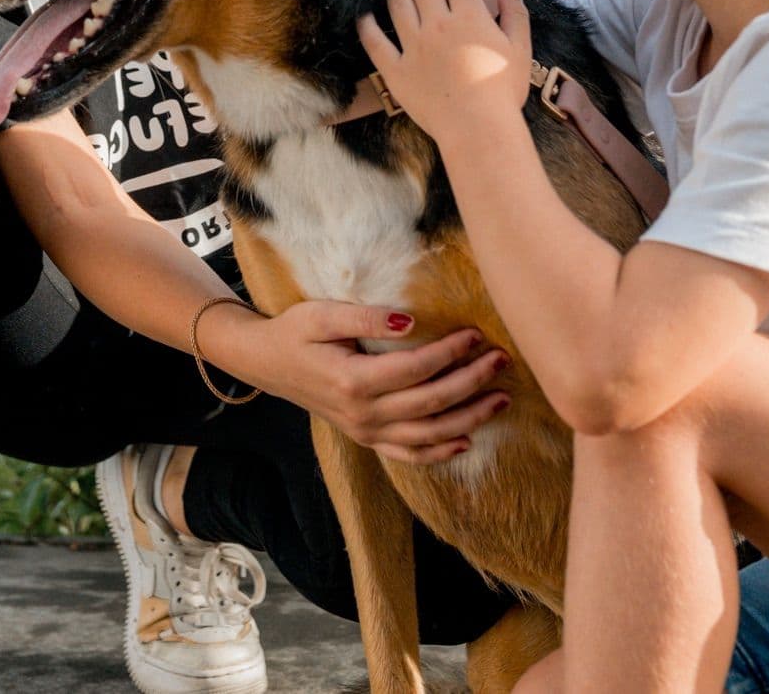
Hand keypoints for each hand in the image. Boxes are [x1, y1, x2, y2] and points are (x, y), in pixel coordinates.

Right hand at [208, 300, 510, 464]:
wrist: (266, 362)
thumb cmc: (295, 331)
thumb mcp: (323, 315)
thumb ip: (367, 319)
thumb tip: (410, 321)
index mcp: (353, 381)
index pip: (416, 368)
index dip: (451, 352)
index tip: (477, 334)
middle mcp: (363, 414)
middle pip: (431, 402)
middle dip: (472, 382)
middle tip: (502, 360)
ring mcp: (365, 431)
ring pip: (428, 434)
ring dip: (469, 419)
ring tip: (501, 399)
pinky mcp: (366, 438)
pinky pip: (409, 454)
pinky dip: (440, 452)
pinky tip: (466, 441)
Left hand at [358, 0, 532, 148]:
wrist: (478, 129)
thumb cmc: (503, 91)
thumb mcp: (520, 49)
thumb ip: (515, 13)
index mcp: (470, 16)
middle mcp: (437, 25)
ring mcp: (413, 46)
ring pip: (397, 3)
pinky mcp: (396, 69)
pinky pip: (375, 42)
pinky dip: (367, 26)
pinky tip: (364, 15)